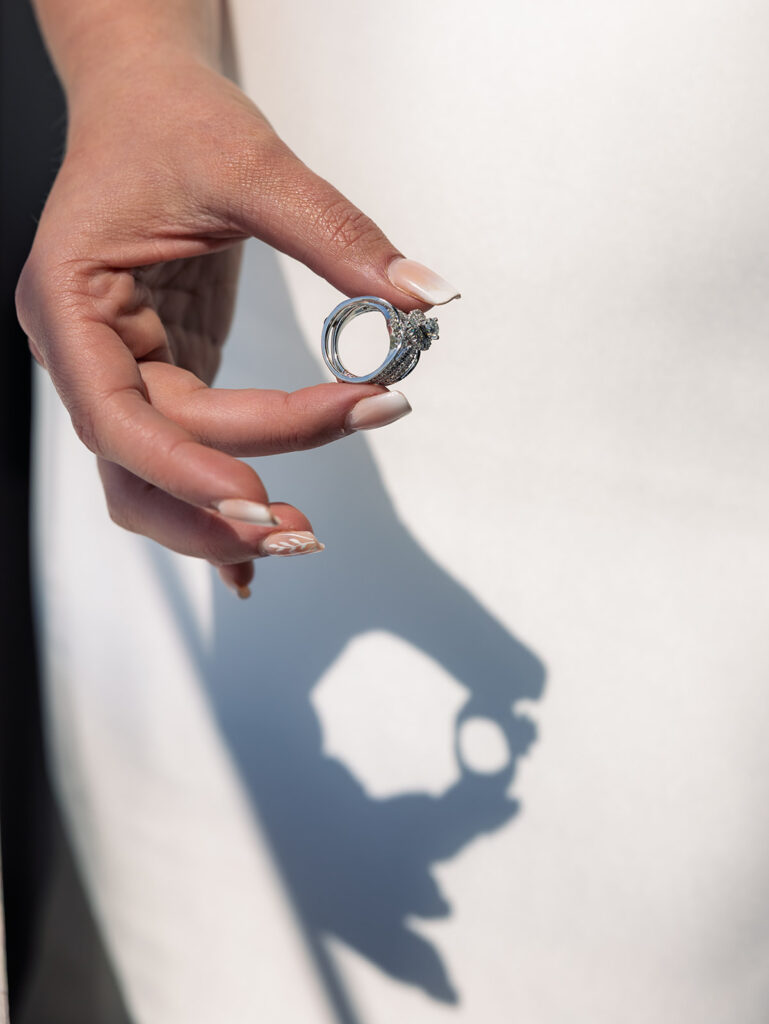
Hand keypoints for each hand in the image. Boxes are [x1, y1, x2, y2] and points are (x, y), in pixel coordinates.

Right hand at [15, 54, 457, 593]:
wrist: (150, 99)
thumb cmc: (173, 119)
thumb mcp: (251, 164)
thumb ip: (338, 237)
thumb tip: (426, 298)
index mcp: (70, 302)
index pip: (115, 416)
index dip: (183, 468)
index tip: (263, 496)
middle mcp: (85, 350)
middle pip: (138, 464)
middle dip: (220, 504)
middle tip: (307, 531)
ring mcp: (123, 367)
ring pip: (156, 477)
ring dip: (222, 519)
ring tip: (306, 535)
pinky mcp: (167, 371)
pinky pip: (188, 452)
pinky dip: (218, 504)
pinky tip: (260, 549)